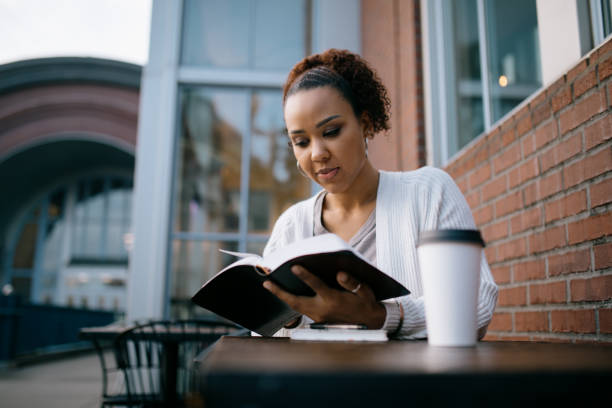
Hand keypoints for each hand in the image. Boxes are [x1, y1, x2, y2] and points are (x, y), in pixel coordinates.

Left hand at [262, 265, 385, 328]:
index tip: (294, 266)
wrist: (369, 323)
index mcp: (334, 300)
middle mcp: (323, 309)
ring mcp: (319, 317)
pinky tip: (285, 293)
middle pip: (296, 301)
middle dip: (280, 292)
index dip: (305, 276)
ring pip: (296, 307)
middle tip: (266, 283)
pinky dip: (291, 301)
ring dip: (283, 297)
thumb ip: (352, 283)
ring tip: (270, 286)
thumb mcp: (365, 291)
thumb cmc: (366, 302)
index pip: (316, 286)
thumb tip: (340, 273)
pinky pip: (301, 310)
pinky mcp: (318, 320)